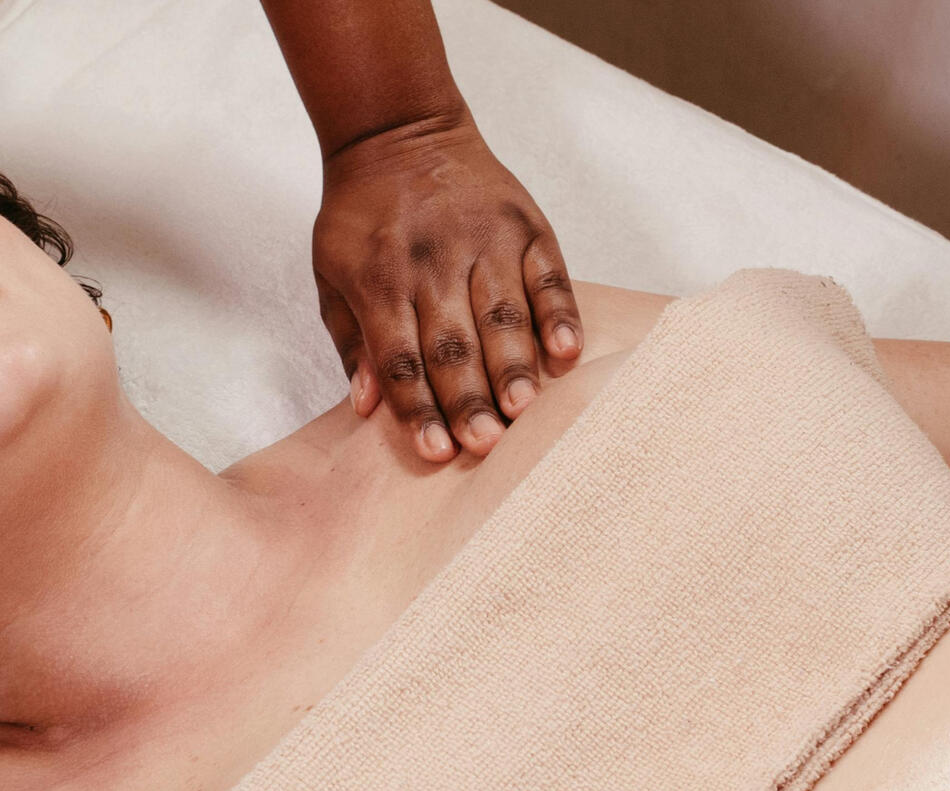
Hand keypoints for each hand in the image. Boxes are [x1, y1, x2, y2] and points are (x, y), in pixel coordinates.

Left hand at [313, 112, 583, 462]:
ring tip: (525, 411)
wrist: (398, 129)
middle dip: (470, 398)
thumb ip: (351, 341)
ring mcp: (484, 242)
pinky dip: (559, 314)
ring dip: (514, 366)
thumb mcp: (331, 271)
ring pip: (502, 315)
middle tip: (486, 445)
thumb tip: (367, 406)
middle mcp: (433, 261)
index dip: (419, 407)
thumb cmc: (365, 217)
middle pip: (454, 343)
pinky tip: (567, 352)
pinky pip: (548, 277)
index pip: (401, 356)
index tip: (437, 451)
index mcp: (379, 277)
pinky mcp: (526, 228)